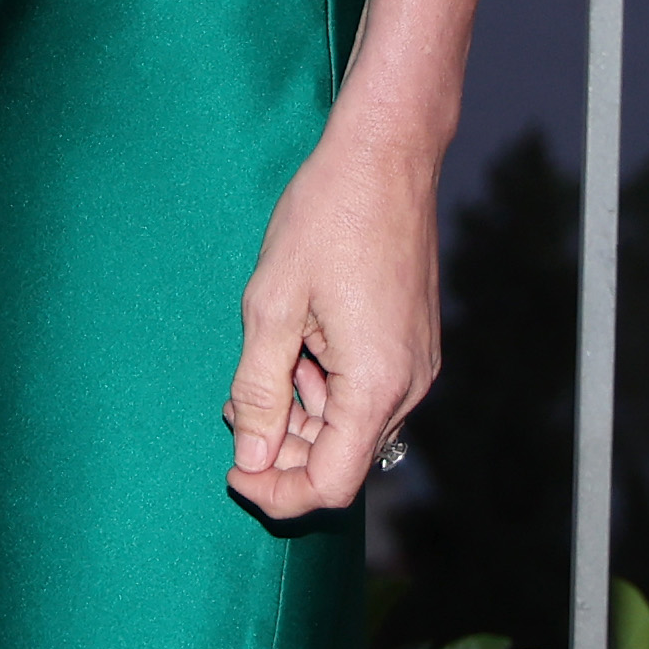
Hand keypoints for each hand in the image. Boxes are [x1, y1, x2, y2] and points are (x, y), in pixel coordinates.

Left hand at [225, 117, 441, 515]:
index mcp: (375, 386)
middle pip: (342, 460)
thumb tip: (251, 460)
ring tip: (263, 362)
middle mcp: (408, 387)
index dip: (277, 492)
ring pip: (352, 426)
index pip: (330, 486)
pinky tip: (295, 345)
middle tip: (236, 406)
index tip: (233, 471)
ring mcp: (416, 366)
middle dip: (283, 449)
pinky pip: (366, 392)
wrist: (384, 156)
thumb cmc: (326, 217)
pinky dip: (325, 388)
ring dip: (301, 415)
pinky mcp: (413, 344)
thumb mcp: (272, 305)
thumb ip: (260, 391)